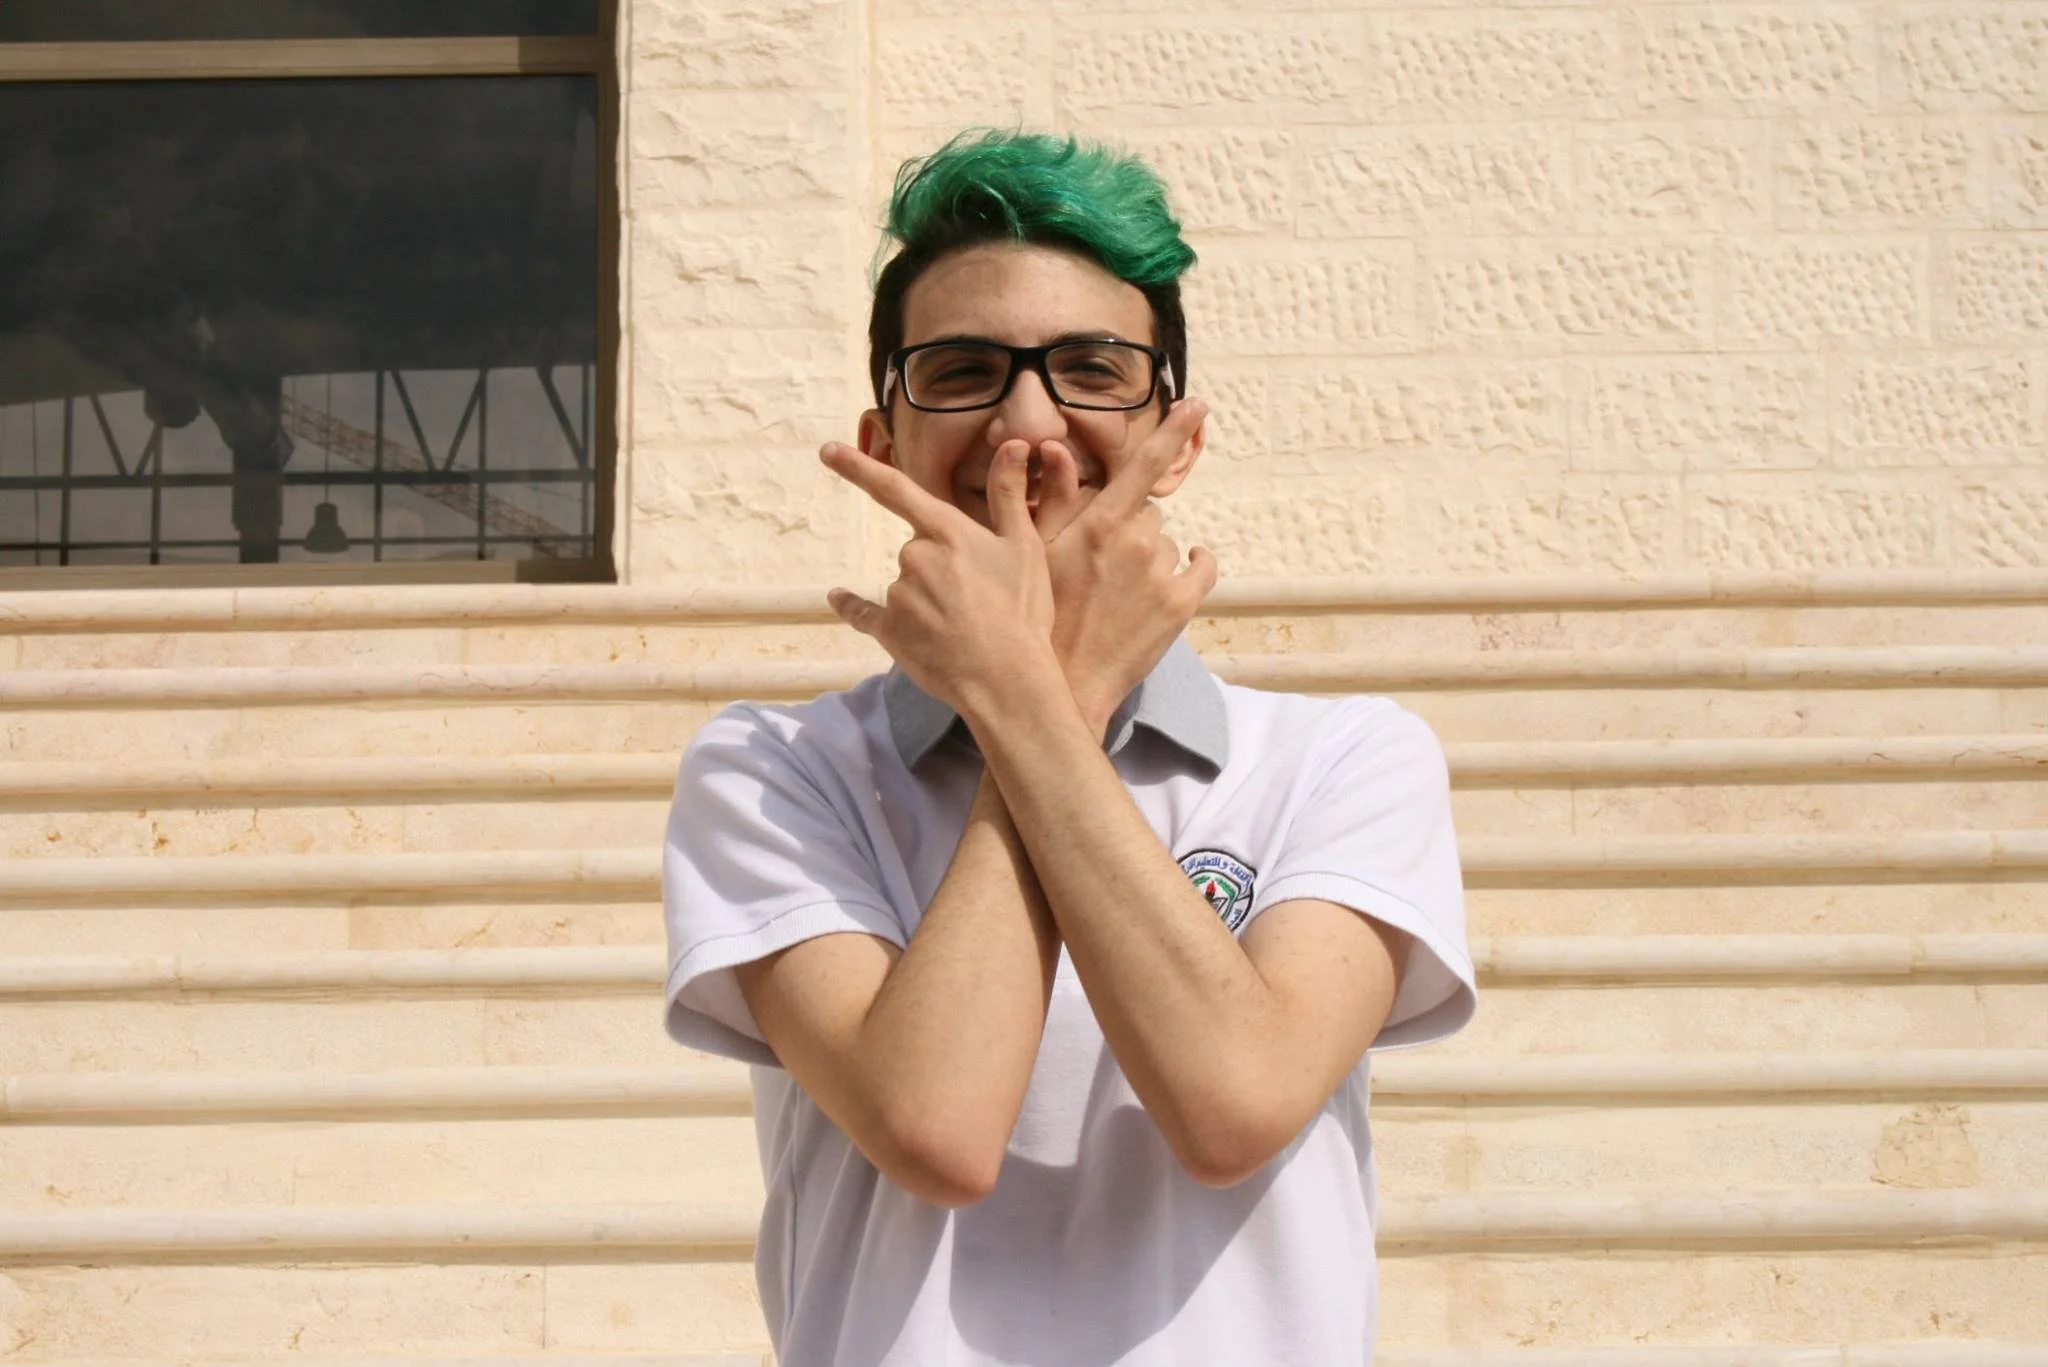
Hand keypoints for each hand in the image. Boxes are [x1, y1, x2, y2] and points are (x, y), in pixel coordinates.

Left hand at [823, 440, 1059, 723]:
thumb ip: (1009, 494)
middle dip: (941, 569)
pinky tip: (838, 599)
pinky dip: (851, 605)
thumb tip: (1012, 444)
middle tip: (979, 600)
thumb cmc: (1021, 611)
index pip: (896, 489)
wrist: (1006, 678)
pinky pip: (863, 612)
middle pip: (917, 550)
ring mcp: (898, 595)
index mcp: (947, 531)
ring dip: (926, 599)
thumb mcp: (1024, 547)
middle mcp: (915, 557)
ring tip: (964, 627)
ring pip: (906, 585)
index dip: (859, 467)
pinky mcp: (888, 630)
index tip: (828, 451)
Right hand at [1030, 399, 1217, 731]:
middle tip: (1102, 567)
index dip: (1172, 430)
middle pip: (1148, 514)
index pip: (1141, 465)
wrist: (1066, 683)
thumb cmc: (1042, 616)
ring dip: (1151, 558)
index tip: (1197, 404)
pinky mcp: (1182, 604)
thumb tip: (1050, 447)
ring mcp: (1163, 574)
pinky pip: (1200, 567)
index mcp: (1099, 524)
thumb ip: (1050, 497)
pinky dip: (1189, 569)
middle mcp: (1136, 542)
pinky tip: (1163, 586)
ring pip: (1167, 544)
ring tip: (1119, 593)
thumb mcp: (1034, 554)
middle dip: (1131, 531)